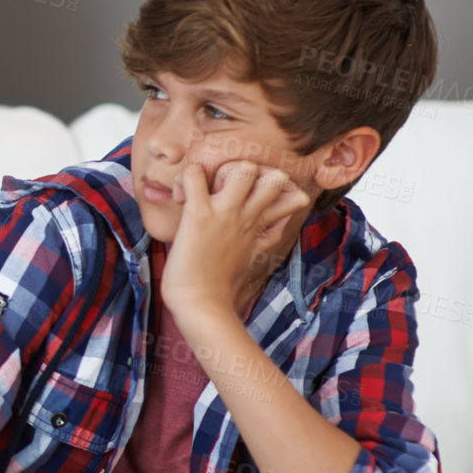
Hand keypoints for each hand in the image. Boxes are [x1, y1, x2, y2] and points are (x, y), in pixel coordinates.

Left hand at [158, 159, 311, 319]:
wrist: (201, 304)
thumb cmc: (219, 283)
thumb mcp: (254, 254)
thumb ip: (268, 234)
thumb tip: (281, 220)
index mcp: (259, 225)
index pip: (292, 195)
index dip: (275, 188)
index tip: (248, 197)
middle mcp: (247, 216)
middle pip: (276, 176)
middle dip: (254, 171)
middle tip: (225, 186)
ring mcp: (224, 213)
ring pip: (243, 168)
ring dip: (222, 169)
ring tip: (205, 187)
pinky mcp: (198, 214)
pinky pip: (194, 175)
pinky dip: (186, 177)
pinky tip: (180, 195)